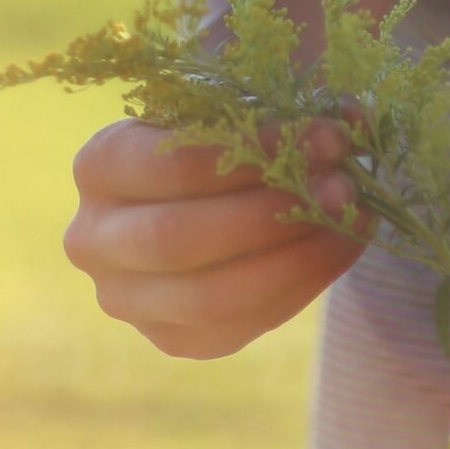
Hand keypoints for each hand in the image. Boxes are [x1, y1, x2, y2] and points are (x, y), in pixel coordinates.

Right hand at [62, 120, 365, 358]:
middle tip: (345, 189)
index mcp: (100, 164)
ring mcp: (128, 298)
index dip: (260, 151)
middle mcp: (95, 239)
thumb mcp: (235, 111)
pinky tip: (339, 250)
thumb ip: (285, 110)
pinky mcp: (172, 338)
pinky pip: (239, 324)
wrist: (202, 201)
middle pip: (182, 237)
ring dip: (293, 259)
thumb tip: (354, 117)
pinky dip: (298, 287)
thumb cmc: (220, 141)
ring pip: (210, 295)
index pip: (177, 164)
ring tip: (352, 222)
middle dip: (274, 213)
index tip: (332, 137)